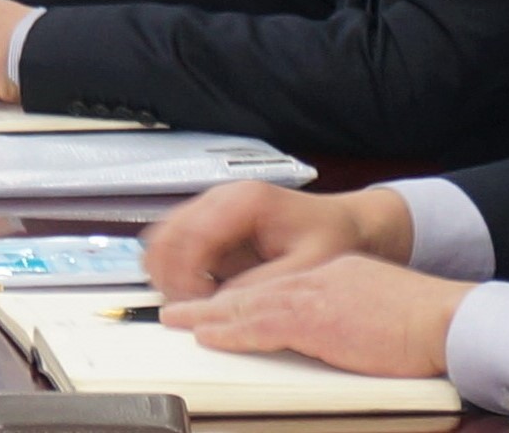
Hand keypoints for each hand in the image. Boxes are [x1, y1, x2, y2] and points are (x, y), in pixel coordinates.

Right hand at [141, 181, 410, 301]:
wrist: (346, 224)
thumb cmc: (333, 238)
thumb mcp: (309, 266)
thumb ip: (265, 285)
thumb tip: (223, 304)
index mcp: (244, 200)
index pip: (192, 234)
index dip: (188, 275)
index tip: (202, 305)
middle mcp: (219, 198)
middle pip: (166, 235)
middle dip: (172, 278)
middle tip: (194, 311)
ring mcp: (209, 209)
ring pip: (162, 241)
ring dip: (169, 276)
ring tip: (198, 304)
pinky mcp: (207, 225)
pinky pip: (174, 248)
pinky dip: (176, 273)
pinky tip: (202, 293)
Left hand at [161, 254, 467, 380]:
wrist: (447, 318)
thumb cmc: (426, 322)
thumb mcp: (378, 308)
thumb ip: (350, 315)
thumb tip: (338, 335)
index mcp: (333, 275)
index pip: (278, 284)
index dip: (244, 296)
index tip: (221, 305)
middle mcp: (317, 280)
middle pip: (254, 290)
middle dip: (213, 302)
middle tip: (179, 309)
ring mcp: (314, 298)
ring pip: (247, 304)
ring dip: (208, 315)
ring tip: (178, 320)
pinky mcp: (315, 320)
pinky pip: (261, 325)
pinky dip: (230, 331)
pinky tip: (208, 335)